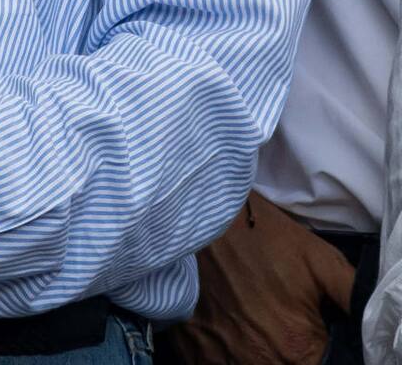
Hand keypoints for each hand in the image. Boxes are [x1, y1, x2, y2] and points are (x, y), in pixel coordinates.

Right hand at [160, 191, 353, 364]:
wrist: (203, 211)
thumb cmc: (263, 234)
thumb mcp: (321, 260)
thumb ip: (353, 299)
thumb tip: (367, 324)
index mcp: (297, 351)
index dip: (313, 349)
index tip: (305, 328)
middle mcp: (258, 363)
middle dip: (283, 348)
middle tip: (274, 317)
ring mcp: (220, 358)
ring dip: (252, 350)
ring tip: (249, 317)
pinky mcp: (192, 346)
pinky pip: (212, 364)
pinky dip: (222, 350)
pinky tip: (226, 322)